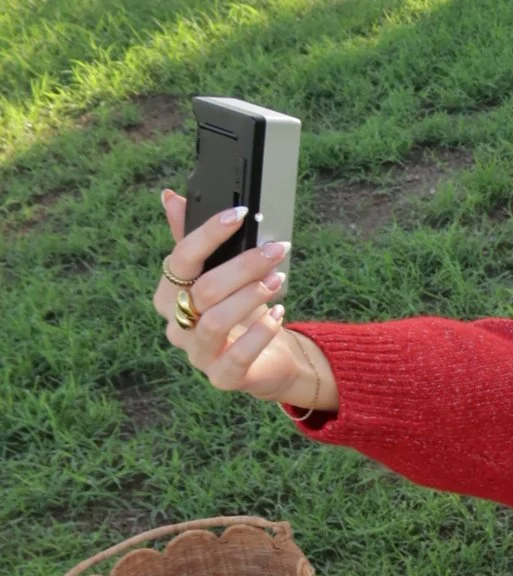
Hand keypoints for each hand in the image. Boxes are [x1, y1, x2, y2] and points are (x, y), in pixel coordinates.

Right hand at [152, 190, 330, 408]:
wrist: (263, 359)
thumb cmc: (238, 310)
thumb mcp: (218, 273)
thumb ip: (194, 239)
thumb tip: (171, 197)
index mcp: (169, 294)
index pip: (181, 259)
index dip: (209, 234)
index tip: (241, 214)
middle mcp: (176, 325)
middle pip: (203, 289)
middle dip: (243, 265)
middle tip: (275, 249)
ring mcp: (197, 354)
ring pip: (216, 321)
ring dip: (251, 296)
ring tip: (277, 279)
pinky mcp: (221, 377)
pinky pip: (237, 357)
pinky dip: (261, 333)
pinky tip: (279, 315)